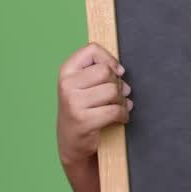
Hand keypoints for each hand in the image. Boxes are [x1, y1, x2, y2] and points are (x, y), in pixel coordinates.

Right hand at [57, 42, 131, 165]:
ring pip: (112, 91)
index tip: (116, 71)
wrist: (71, 141)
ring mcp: (73, 103)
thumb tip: (120, 70)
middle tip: (118, 94)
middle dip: (118, 83)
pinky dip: (123, 114)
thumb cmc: (82, 108)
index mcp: (67, 71)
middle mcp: (67, 85)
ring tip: (119, 106)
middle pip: (106, 71)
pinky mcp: (83, 120)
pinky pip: (114, 110)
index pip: (91, 50)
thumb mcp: (83, 84)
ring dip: (122, 100)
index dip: (109, 59)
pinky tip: (121, 117)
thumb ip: (98, 70)